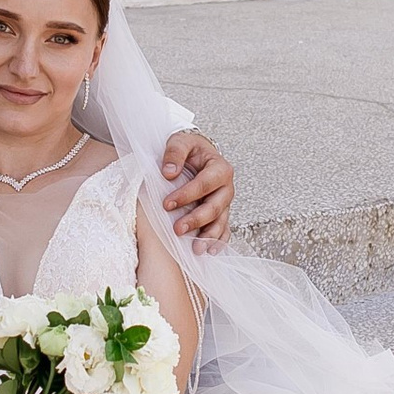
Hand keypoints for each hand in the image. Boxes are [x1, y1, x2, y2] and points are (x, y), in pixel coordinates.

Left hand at [161, 128, 233, 247]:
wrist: (197, 155)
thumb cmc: (189, 149)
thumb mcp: (180, 141)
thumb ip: (174, 153)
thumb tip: (169, 172)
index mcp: (220, 168)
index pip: (205, 184)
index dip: (187, 195)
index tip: (166, 204)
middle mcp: (226, 188)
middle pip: (216, 206)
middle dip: (197, 219)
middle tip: (177, 229)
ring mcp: (225, 203)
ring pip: (221, 222)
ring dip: (209, 236)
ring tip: (196, 249)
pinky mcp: (221, 214)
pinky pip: (223, 230)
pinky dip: (218, 241)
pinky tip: (209, 251)